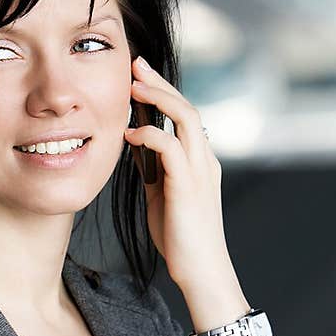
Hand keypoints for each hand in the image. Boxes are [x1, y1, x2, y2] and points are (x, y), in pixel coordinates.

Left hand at [124, 56, 228, 287]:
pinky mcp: (188, 185)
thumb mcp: (161, 194)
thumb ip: (153, 168)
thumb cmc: (181, 237)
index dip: (163, 93)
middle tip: (135, 65)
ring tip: (133, 87)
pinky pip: (171, 147)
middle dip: (160, 84)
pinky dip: (150, 135)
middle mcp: (205, 160)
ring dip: (158, 99)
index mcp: (200, 161)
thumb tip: (134, 145)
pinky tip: (129, 135)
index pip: (184, 116)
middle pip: (186, 107)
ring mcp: (200, 171)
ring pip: (185, 118)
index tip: (139, 76)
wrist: (200, 270)